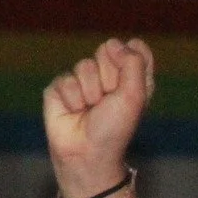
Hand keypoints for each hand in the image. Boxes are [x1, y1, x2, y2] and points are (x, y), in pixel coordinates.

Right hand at [43, 37, 154, 197]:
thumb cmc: (115, 130)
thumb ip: (133, 64)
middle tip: (108, 101)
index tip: (129, 84)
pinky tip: (74, 113)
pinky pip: (66, 79)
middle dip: (109, 76)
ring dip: (90, 92)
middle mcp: (109, 78)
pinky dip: (73, 99)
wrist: (87, 154)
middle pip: (108, 50)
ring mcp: (84, 81)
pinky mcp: (61, 88)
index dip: (132, 61)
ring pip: (85, 65)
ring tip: (91, 110)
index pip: (136, 50)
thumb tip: (114, 43)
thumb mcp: (134, 97)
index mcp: (132, 80)